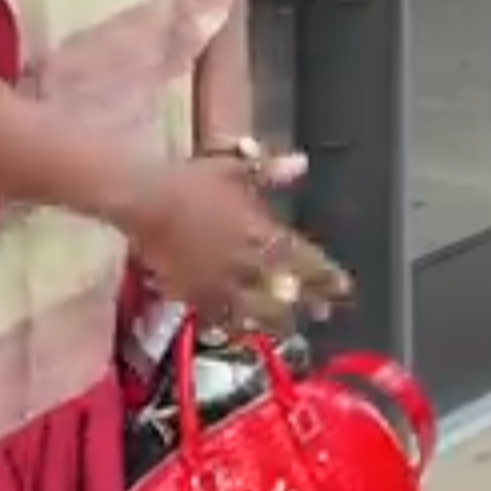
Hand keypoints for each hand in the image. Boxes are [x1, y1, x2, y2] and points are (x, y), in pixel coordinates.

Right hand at [117, 149, 351, 332]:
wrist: (147, 202)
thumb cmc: (193, 180)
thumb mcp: (235, 168)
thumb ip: (270, 171)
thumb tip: (301, 164)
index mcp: (260, 233)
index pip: (303, 261)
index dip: (325, 276)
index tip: (344, 288)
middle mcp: (245, 264)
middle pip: (285, 292)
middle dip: (307, 302)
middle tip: (324, 313)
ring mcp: (219, 283)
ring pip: (255, 311)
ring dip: (277, 319)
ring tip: (290, 326)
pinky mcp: (193, 294)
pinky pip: (220, 316)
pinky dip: (236, 322)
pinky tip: (243, 327)